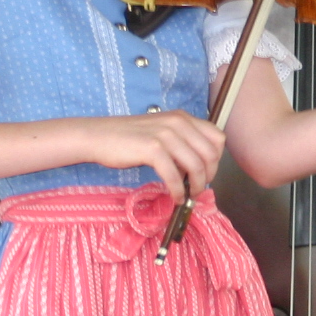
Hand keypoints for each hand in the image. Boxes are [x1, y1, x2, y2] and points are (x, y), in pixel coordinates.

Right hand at [78, 110, 225, 201]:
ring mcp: (165, 134)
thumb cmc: (129, 138)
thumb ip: (182, 142)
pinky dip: (178, 191)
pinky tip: (175, 197)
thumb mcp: (161, 132)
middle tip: (198, 188)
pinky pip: (174, 175)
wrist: (98, 136)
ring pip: (196, 165)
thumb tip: (200, 167)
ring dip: (196, 186)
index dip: (217, 159)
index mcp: (183, 118)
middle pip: (210, 154)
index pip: (217, 138)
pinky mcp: (152, 149)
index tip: (207, 173)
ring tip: (188, 196)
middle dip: (209, 175)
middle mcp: (178, 123)